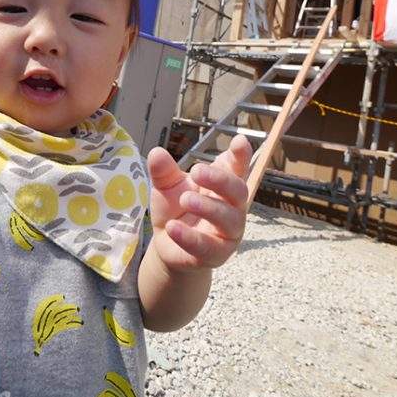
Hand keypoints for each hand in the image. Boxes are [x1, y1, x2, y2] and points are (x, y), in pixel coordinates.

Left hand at [146, 135, 251, 272]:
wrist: (167, 243)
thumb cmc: (175, 209)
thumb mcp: (166, 187)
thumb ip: (163, 172)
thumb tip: (156, 152)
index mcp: (222, 185)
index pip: (236, 168)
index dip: (240, 155)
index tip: (239, 142)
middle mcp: (231, 207)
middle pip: (238, 191)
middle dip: (220, 180)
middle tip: (196, 171)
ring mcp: (228, 232)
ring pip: (230, 219)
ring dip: (208, 207)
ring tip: (185, 199)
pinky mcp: (216, 254)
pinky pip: (208, 247)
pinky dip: (190, 237)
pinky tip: (172, 228)